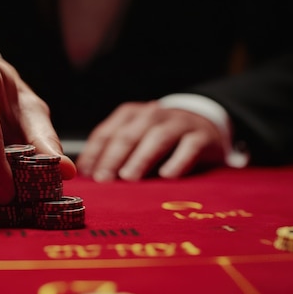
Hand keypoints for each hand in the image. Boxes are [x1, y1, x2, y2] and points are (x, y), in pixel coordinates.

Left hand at [76, 101, 224, 181]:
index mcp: (131, 115)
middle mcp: (153, 115)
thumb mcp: (136, 140)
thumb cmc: (162, 138)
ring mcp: (179, 123)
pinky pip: (189, 147)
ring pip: (157, 137)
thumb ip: (114, 154)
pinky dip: (177, 161)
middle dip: (113, 157)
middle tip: (104, 179)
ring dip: (141, 158)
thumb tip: (89, 176)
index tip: (87, 174)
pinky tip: (167, 175)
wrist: (206, 124)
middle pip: (129, 134)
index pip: (107, 132)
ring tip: (129, 177)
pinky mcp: (202, 136)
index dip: (95, 153)